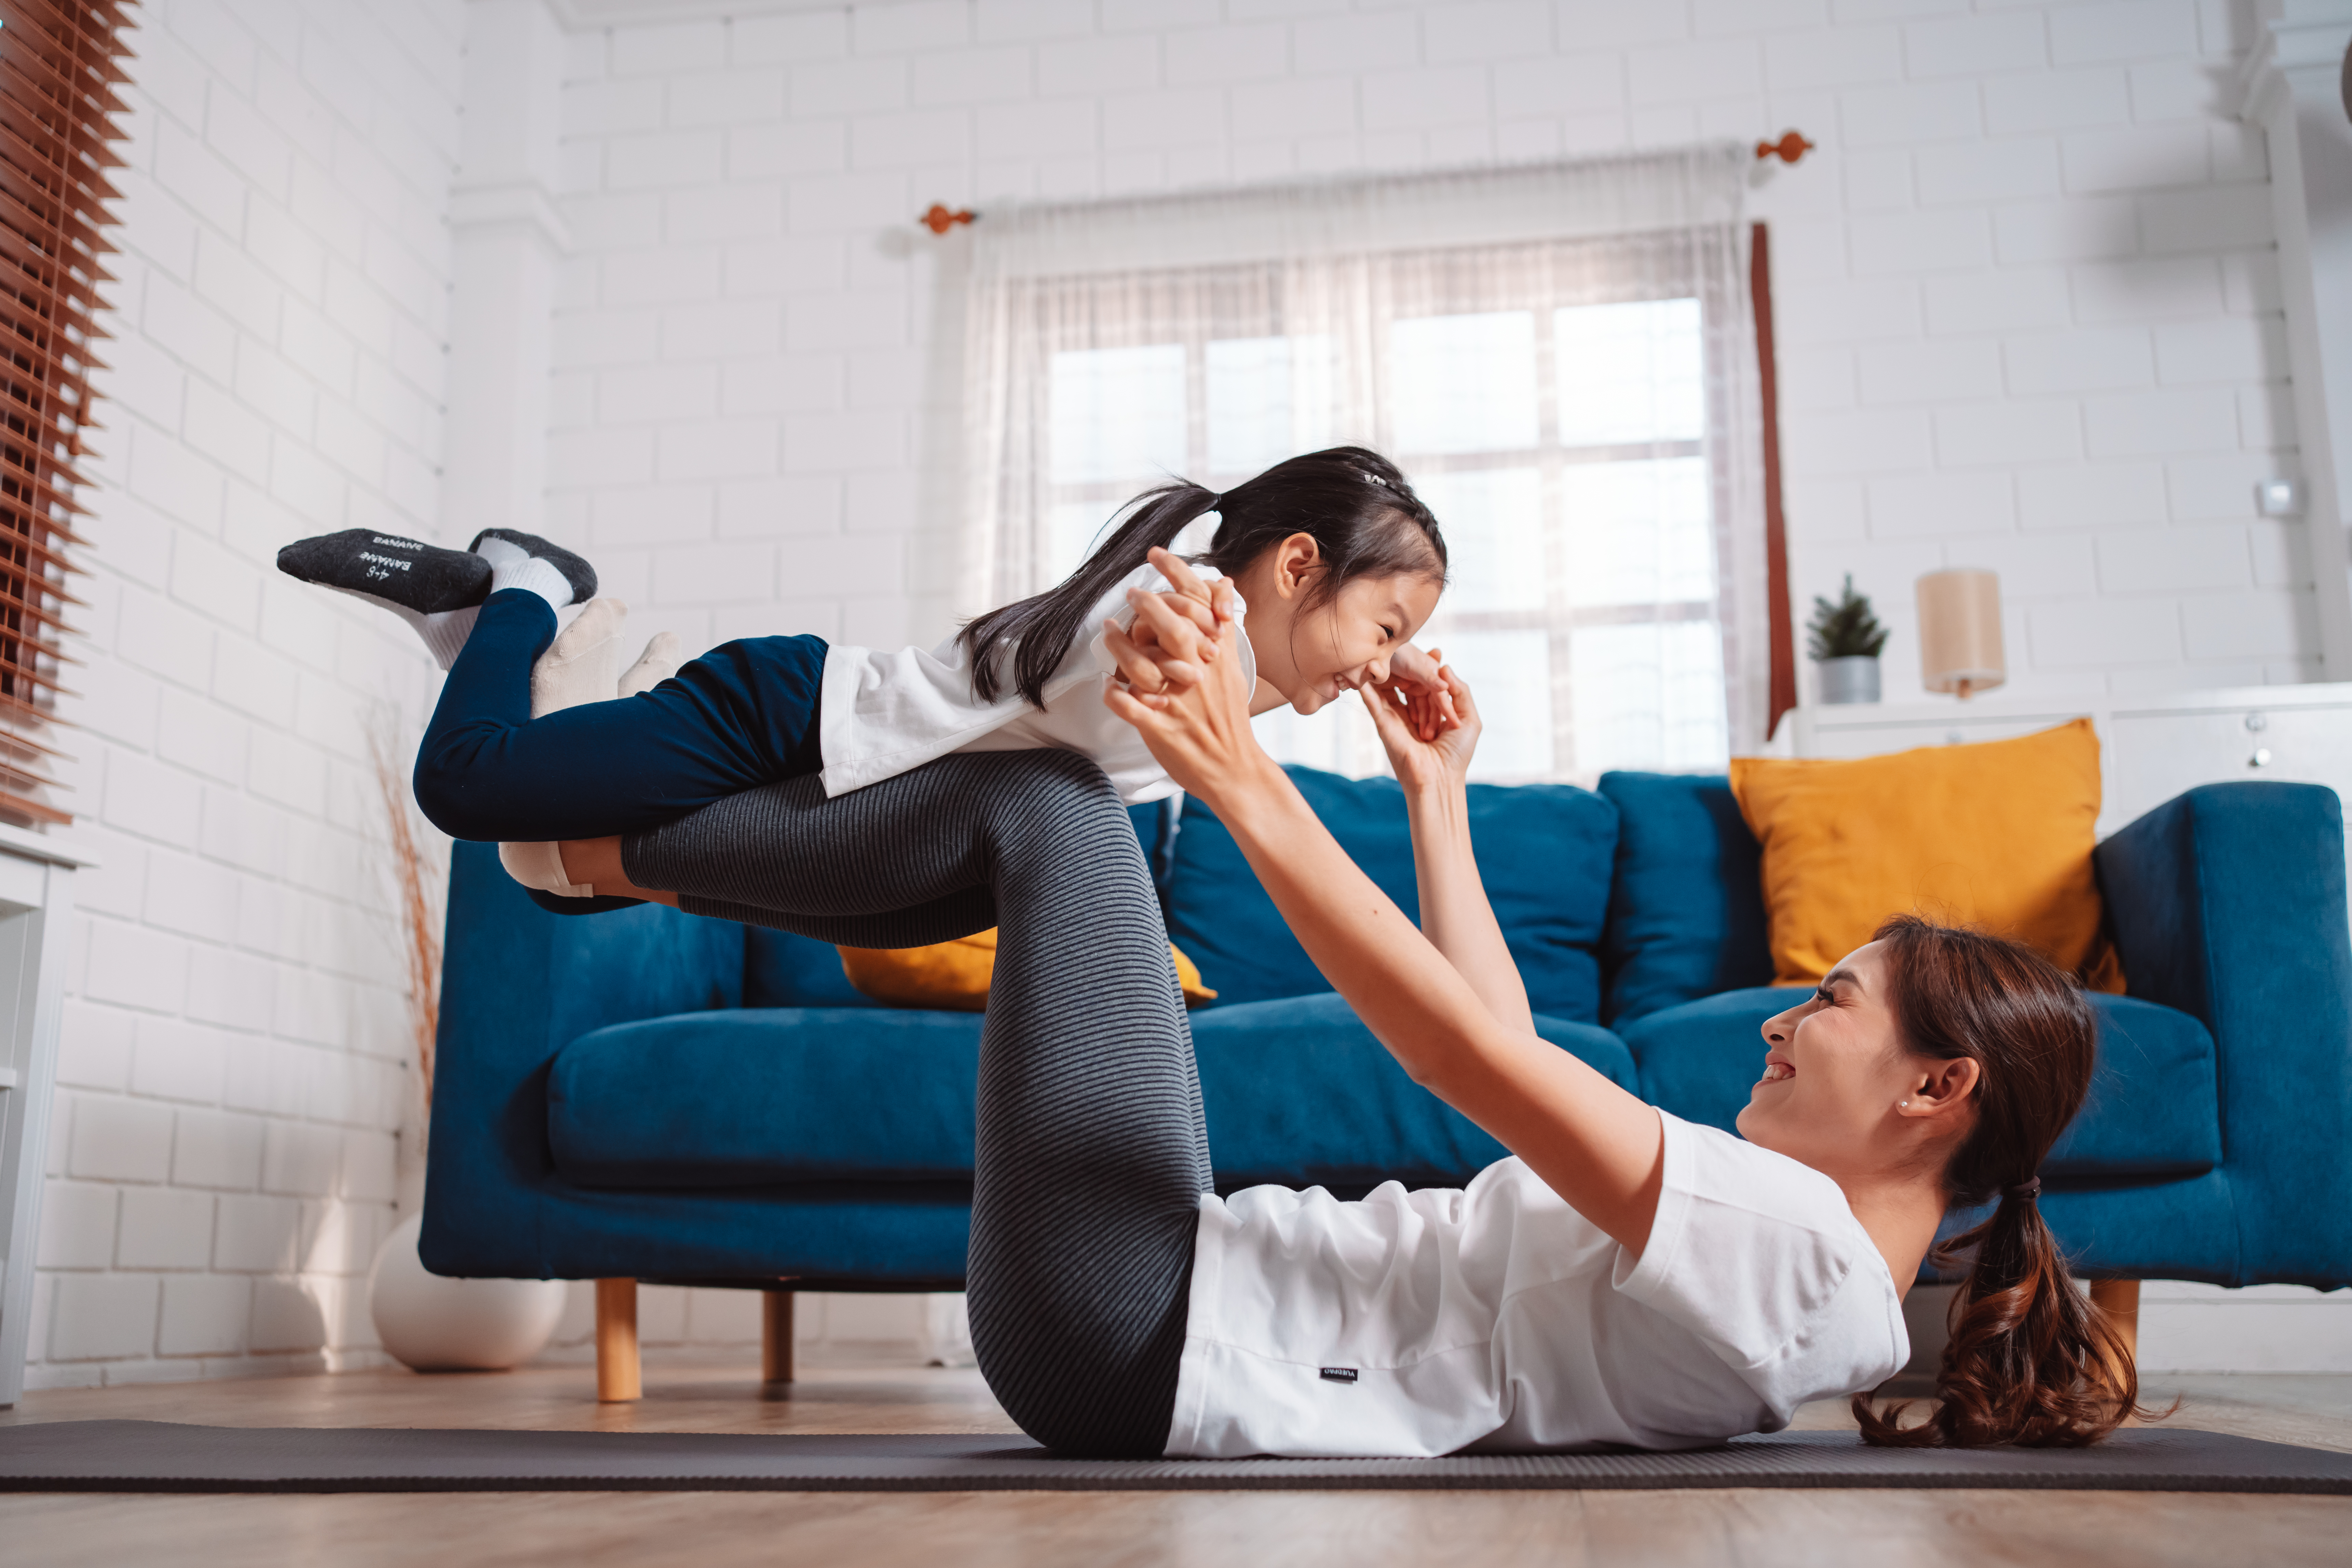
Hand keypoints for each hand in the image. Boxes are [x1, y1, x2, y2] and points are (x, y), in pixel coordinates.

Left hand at [1102, 551, 1277, 812]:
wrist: (1235, 768)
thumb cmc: (1227, 716)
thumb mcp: (1232, 667)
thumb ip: (1222, 628)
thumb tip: (1222, 583)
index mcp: (1216, 656)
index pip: (1199, 603)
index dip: (1176, 573)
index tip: (1155, 553)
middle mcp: (1199, 674)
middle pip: (1174, 627)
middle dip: (1148, 604)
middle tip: (1131, 593)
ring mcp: (1179, 702)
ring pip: (1144, 665)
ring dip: (1121, 646)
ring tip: (1109, 631)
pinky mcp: (1161, 729)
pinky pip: (1129, 707)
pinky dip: (1114, 694)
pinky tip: (1107, 684)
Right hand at [1363, 649, 1481, 794]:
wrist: (1440, 779)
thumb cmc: (1457, 754)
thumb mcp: (1469, 719)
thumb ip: (1460, 691)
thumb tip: (1445, 667)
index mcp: (1432, 712)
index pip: (1428, 683)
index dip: (1430, 668)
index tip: (1435, 651)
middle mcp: (1412, 713)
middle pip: (1407, 682)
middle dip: (1407, 665)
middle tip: (1408, 647)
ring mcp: (1396, 717)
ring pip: (1388, 688)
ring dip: (1382, 671)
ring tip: (1377, 650)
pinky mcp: (1384, 724)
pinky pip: (1373, 702)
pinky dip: (1367, 687)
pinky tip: (1363, 669)